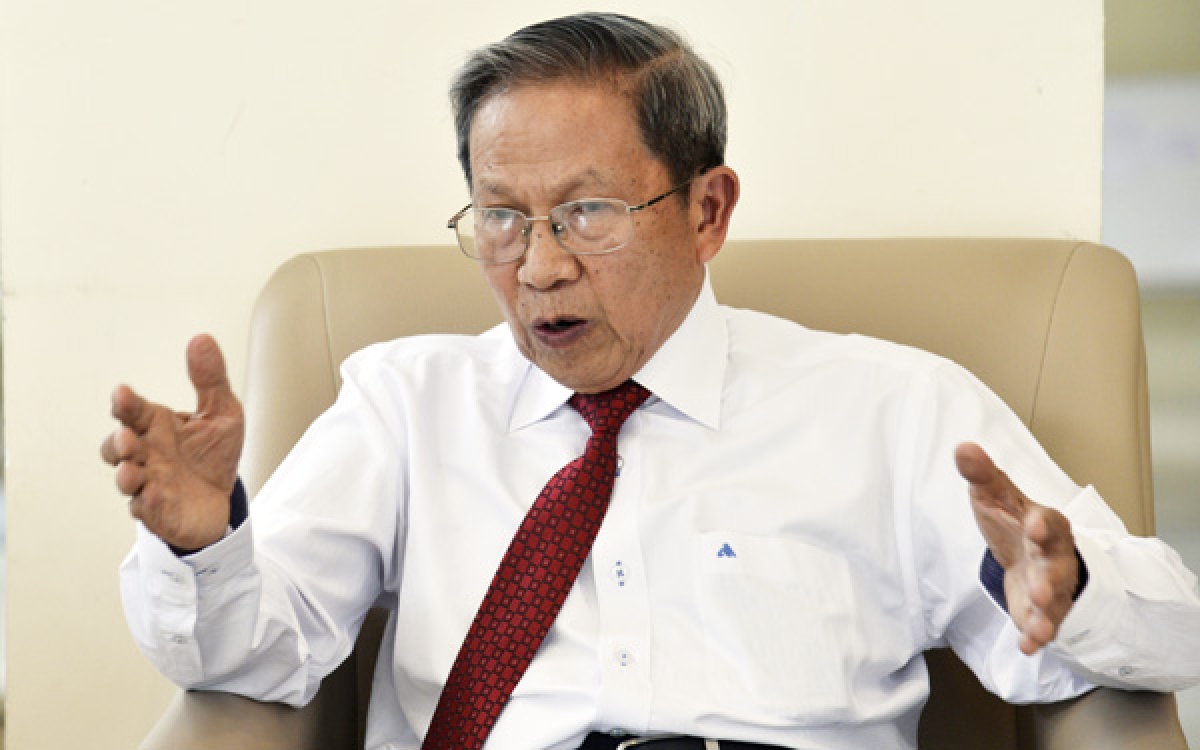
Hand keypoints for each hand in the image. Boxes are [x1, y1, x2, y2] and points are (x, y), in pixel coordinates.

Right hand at [101, 334, 244, 551]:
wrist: (220, 498)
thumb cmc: (212, 453)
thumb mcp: (222, 412)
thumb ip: (210, 379)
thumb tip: (202, 338)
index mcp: (156, 426)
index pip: (132, 411)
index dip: (124, 403)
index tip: (123, 393)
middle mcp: (146, 453)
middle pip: (117, 446)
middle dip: (118, 443)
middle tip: (128, 439)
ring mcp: (148, 483)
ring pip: (125, 480)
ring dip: (125, 474)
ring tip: (132, 470)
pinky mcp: (157, 511)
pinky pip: (146, 509)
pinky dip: (149, 503)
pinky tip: (157, 494)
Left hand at [955, 442, 1078, 654]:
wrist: (1031, 553)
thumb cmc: (1014, 520)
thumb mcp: (996, 495)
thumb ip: (982, 474)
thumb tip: (963, 447)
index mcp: (1045, 524)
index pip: (1051, 522)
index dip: (1044, 524)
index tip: (1035, 524)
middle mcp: (1054, 557)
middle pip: (1057, 568)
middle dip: (1050, 579)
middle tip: (1041, 589)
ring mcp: (1051, 587)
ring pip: (1055, 601)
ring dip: (1047, 612)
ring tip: (1037, 625)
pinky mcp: (1041, 612)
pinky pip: (1043, 627)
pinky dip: (1037, 636)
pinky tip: (1028, 647)